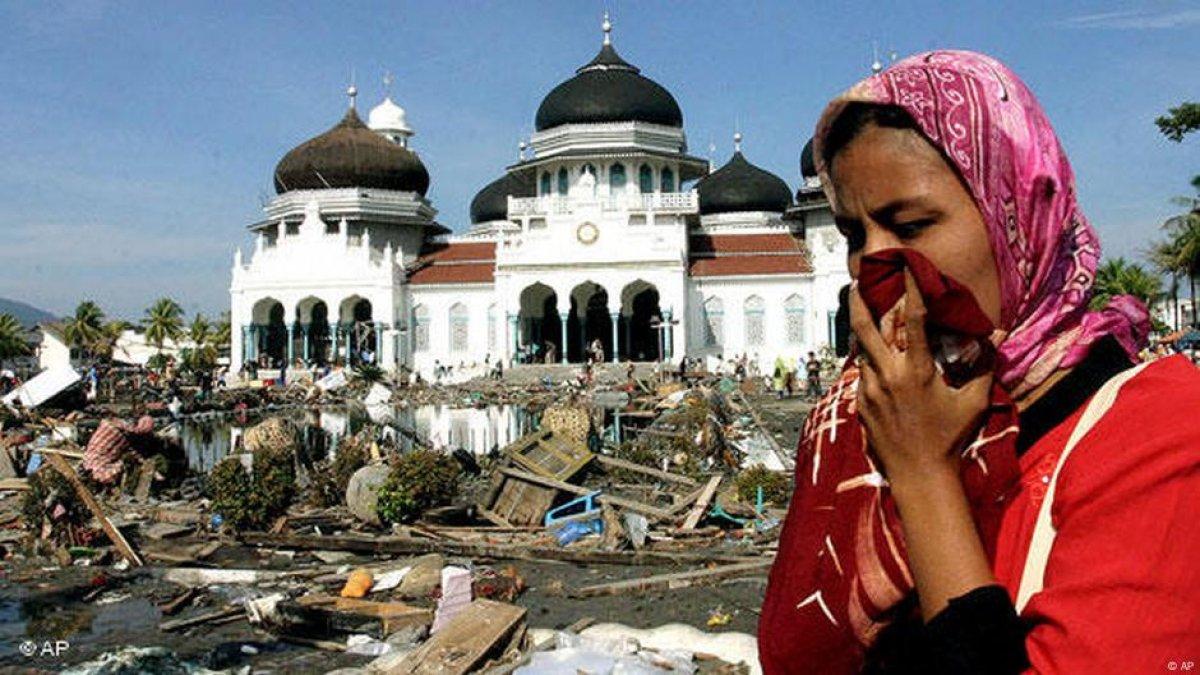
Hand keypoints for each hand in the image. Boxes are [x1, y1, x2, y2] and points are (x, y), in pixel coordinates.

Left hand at [850, 270, 991, 485]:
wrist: (919, 475)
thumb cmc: (949, 438)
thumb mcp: (972, 401)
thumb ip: (983, 365)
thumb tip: (997, 335)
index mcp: (915, 371)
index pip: (912, 320)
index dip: (911, 290)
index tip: (907, 268)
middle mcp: (887, 376)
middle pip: (864, 329)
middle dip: (859, 302)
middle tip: (856, 282)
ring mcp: (869, 391)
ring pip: (863, 352)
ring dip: (865, 334)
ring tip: (864, 315)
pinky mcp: (861, 405)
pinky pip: (863, 375)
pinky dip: (869, 363)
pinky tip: (874, 358)